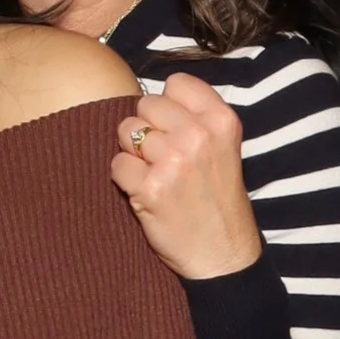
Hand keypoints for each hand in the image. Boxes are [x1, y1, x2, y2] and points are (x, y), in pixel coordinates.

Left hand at [108, 73, 261, 281]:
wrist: (223, 255)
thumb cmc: (217, 199)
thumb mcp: (224, 147)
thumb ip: (195, 117)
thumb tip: (151, 97)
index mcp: (222, 121)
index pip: (176, 83)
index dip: (169, 105)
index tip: (177, 128)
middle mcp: (199, 136)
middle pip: (145, 105)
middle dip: (148, 129)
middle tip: (165, 158)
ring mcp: (173, 162)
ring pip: (126, 132)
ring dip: (134, 154)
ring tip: (157, 176)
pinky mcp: (149, 189)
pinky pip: (116, 165)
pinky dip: (125, 180)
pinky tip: (146, 193)